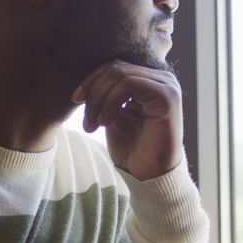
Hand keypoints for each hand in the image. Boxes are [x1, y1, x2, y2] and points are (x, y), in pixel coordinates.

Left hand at [71, 61, 183, 180]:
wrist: (150, 176)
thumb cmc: (133, 149)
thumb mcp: (113, 115)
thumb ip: (106, 95)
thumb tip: (87, 79)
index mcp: (150, 81)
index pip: (116, 66)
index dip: (92, 80)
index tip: (75, 99)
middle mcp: (162, 79)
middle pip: (116, 68)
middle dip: (94, 92)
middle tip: (86, 120)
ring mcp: (167, 86)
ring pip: (120, 75)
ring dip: (99, 100)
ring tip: (94, 124)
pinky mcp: (167, 96)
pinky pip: (129, 85)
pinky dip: (111, 101)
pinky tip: (106, 121)